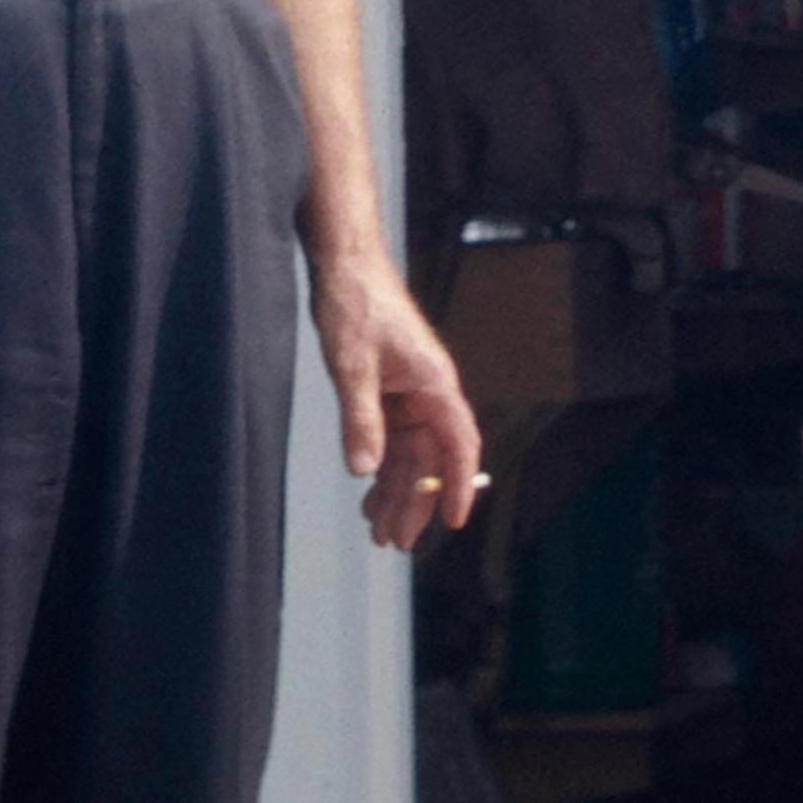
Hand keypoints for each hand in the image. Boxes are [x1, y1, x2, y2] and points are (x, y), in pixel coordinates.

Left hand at [312, 254, 484, 555]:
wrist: (343, 261)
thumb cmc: (356, 301)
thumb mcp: (353, 365)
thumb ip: (361, 419)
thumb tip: (365, 469)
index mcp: (435, 384)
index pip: (458, 445)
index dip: (456, 485)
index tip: (452, 521)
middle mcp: (428, 392)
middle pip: (428, 458)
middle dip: (413, 501)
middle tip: (395, 541)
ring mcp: (408, 392)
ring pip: (407, 452)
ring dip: (394, 489)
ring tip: (378, 528)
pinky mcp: (388, 389)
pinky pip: (390, 436)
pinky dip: (379, 465)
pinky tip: (368, 490)